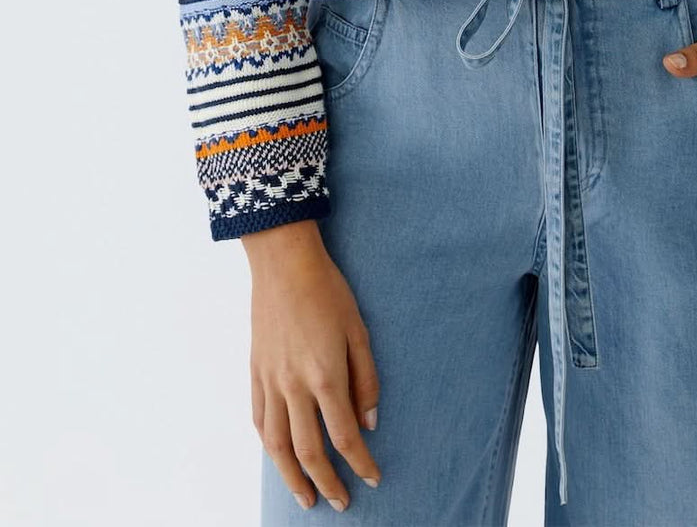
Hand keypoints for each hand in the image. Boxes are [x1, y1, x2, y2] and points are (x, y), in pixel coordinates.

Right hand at [246, 223, 381, 510]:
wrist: (283, 262)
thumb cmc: (327, 290)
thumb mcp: (359, 330)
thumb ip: (366, 379)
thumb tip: (369, 421)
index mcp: (325, 375)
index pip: (345, 435)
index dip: (360, 463)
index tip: (373, 477)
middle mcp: (294, 386)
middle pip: (309, 451)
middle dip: (327, 483)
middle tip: (342, 502)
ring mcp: (270, 381)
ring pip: (277, 446)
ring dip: (292, 478)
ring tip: (306, 499)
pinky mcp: (255, 372)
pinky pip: (259, 420)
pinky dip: (269, 446)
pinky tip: (279, 457)